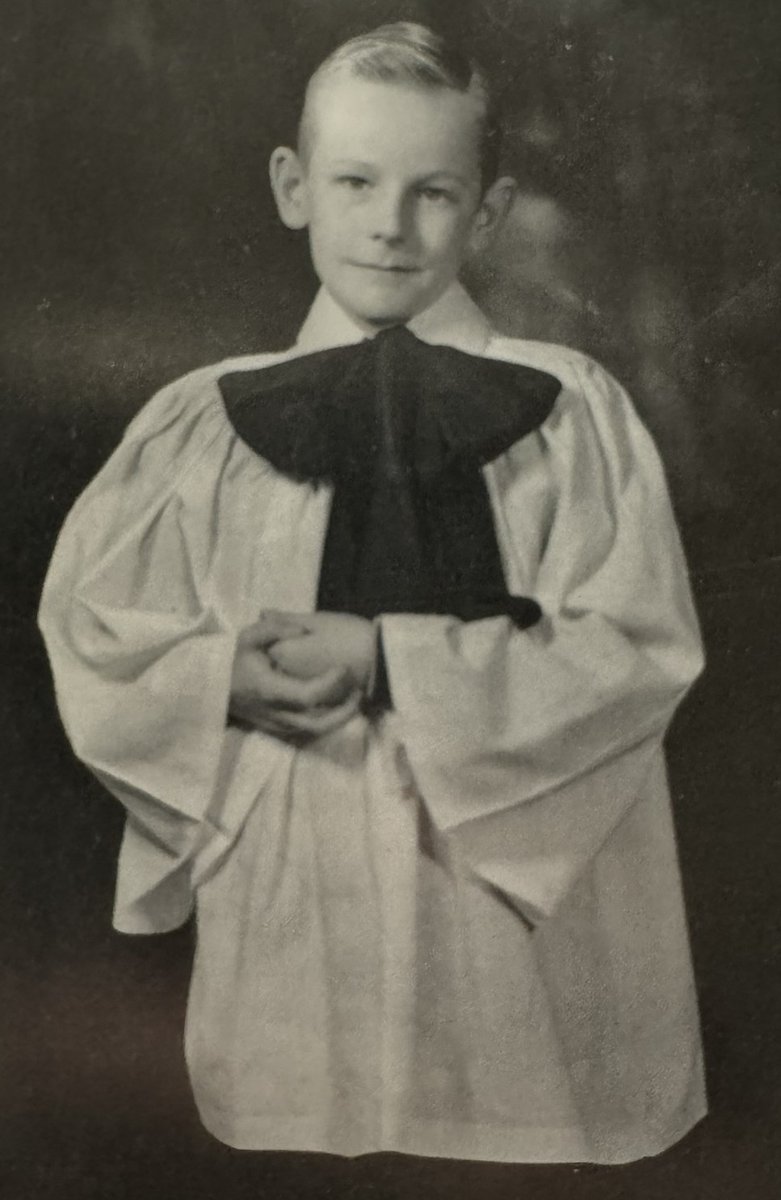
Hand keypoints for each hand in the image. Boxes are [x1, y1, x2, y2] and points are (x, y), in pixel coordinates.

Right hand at [229, 612, 360, 741]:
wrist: (211, 688)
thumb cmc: (231, 660)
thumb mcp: (248, 636)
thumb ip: (276, 628)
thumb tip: (302, 631)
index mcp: (269, 690)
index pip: (308, 696)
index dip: (330, 684)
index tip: (343, 668)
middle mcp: (275, 714)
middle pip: (319, 724)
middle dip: (345, 711)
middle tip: (360, 692)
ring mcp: (277, 725)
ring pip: (316, 731)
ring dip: (339, 718)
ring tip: (354, 698)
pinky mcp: (278, 729)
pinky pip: (308, 731)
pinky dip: (327, 721)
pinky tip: (337, 705)